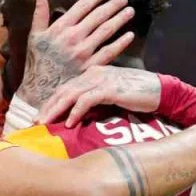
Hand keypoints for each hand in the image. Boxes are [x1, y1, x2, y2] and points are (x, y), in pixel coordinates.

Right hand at [17, 0, 136, 105]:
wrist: (40, 90)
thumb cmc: (38, 62)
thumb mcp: (34, 36)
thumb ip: (39, 14)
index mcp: (60, 28)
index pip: (83, 6)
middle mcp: (73, 38)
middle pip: (98, 16)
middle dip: (113, 5)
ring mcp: (83, 53)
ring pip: (106, 31)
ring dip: (120, 19)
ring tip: (130, 11)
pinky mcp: (90, 67)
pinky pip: (109, 52)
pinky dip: (121, 43)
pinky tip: (129, 35)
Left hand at [38, 66, 161, 126]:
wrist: (160, 90)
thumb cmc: (136, 95)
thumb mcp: (111, 96)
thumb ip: (94, 101)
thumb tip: (79, 116)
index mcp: (91, 73)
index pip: (65, 87)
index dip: (51, 102)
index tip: (40, 116)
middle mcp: (93, 73)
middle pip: (63, 90)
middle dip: (48, 106)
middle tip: (35, 122)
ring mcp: (101, 80)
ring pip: (70, 94)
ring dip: (56, 109)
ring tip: (45, 123)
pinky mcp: (110, 89)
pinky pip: (87, 100)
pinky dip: (76, 112)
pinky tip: (69, 123)